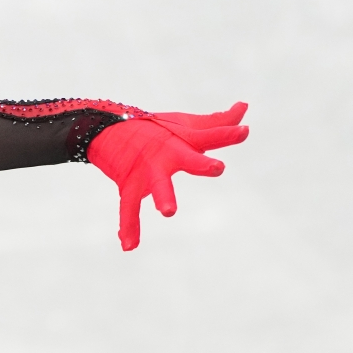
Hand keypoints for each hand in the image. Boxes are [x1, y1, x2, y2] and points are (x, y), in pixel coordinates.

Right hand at [87, 102, 248, 250]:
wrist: (108, 129)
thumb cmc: (156, 129)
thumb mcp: (185, 125)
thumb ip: (217, 124)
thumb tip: (244, 106)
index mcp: (183, 141)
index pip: (210, 136)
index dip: (228, 135)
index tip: (243, 132)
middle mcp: (166, 154)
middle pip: (187, 158)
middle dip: (201, 163)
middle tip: (217, 167)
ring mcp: (146, 170)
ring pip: (157, 185)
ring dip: (163, 196)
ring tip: (168, 211)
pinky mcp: (128, 185)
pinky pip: (129, 208)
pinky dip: (128, 227)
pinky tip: (129, 246)